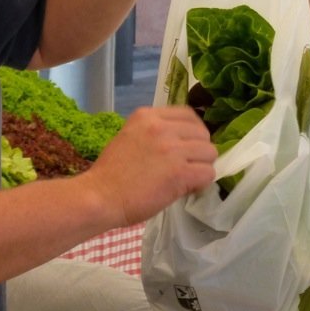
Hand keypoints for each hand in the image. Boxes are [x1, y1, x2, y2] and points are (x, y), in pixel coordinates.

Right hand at [87, 106, 217, 225]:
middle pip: (202, 133)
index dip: (192, 132)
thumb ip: (154, 134)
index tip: (186, 146)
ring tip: (186, 178)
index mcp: (146, 116)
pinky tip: (187, 188)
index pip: (188, 114)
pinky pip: (208, 173)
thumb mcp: (129, 138)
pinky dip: (201, 183)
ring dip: (201, 166)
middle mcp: (161, 127)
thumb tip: (182, 143)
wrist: (99, 196)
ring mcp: (172, 149)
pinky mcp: (179, 172)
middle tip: (186, 166)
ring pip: (209, 153)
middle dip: (198, 151)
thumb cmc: (110, 174)